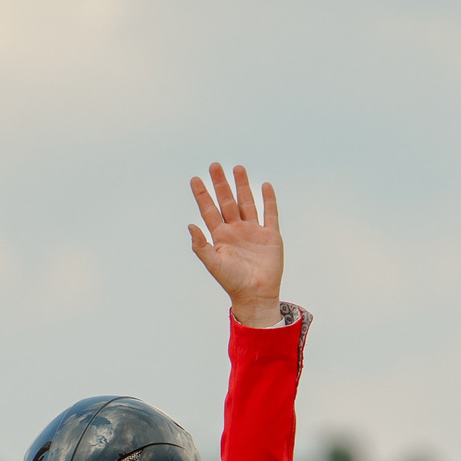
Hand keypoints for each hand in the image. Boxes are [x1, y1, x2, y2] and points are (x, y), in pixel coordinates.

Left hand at [187, 163, 283, 328]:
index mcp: (221, 237)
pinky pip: (269, 214)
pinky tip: (265, 186)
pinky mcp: (270, 236)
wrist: (256, 295)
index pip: (209, 210)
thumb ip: (201, 246)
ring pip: (246, 203)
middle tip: (214, 165)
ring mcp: (253, 232)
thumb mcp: (214, 264)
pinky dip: (268, 200)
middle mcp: (236, 231)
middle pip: (227, 202)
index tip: (195, 179)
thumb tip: (190, 225)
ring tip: (238, 168)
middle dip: (221, 184)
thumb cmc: (233, 282)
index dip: (202, 195)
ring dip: (242, 186)